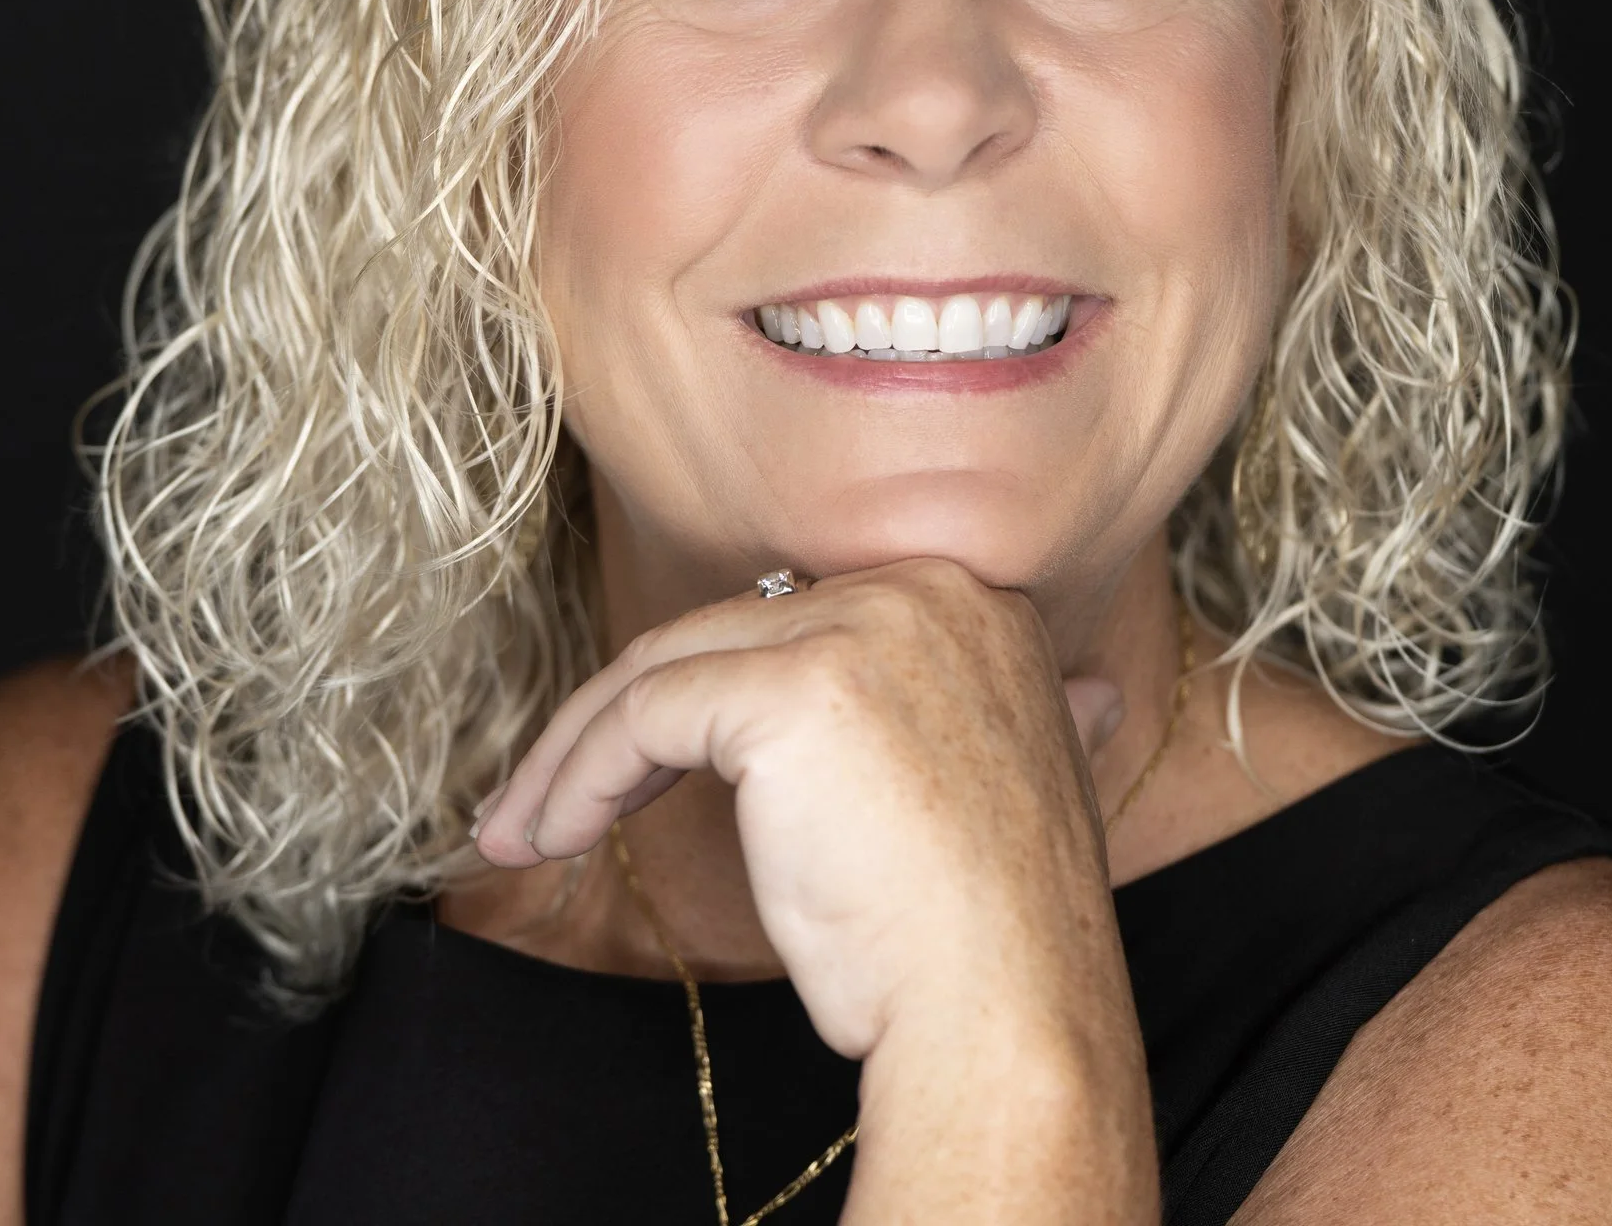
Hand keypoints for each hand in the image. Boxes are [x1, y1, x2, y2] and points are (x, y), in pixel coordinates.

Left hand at [471, 556, 1128, 1059]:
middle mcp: (926, 592)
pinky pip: (647, 717)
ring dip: (577, 751)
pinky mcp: (798, 689)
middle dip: (617, 719)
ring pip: (669, 667)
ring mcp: (864, 630)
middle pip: (723, 636)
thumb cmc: (984, 937)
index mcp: (977, 605)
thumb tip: (1088, 698)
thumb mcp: (1002, 785)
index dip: (704, 697)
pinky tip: (552, 835)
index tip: (639, 766)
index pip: (793, 627)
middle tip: (544, 801)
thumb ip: (996, 717)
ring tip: (523, 828)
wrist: (1007, 1019)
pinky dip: (580, 774)